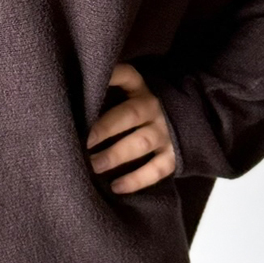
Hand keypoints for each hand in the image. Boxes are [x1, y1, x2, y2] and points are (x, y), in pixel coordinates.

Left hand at [85, 62, 176, 192]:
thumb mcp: (131, 94)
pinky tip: (115, 186)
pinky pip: (156, 169)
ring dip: (116, 155)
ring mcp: (165, 133)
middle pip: (129, 114)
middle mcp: (153, 109)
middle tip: (83, 141)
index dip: (112, 76)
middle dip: (105, 128)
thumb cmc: (141, 109)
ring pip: (140, 143)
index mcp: (140, 90)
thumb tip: (73, 96)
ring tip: (94, 165)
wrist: (190, 120)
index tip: (89, 82)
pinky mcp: (173, 156)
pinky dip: (136, 180)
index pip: (127, 76)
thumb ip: (109, 95)